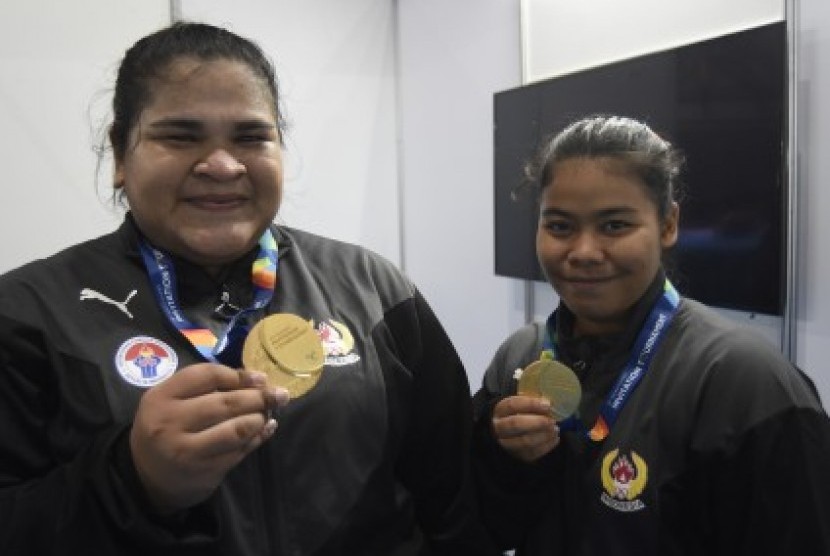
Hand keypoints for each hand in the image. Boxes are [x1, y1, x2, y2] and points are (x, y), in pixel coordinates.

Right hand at [129, 363, 288, 512]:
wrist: (146, 479)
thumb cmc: (165, 428)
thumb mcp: (171, 401)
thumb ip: (205, 386)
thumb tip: (256, 379)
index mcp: (161, 398)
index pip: (207, 375)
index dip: (238, 375)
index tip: (259, 378)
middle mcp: (170, 423)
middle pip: (226, 403)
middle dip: (259, 397)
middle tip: (279, 394)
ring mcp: (188, 451)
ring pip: (237, 429)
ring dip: (259, 418)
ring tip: (268, 413)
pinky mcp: (205, 472)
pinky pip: (240, 451)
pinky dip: (258, 437)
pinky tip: (266, 428)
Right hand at [492, 395, 559, 462]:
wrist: (512, 432)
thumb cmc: (521, 413)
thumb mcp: (523, 404)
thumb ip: (533, 403)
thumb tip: (548, 404)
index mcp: (500, 410)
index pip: (512, 405)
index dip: (531, 404)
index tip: (547, 405)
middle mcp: (499, 428)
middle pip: (516, 424)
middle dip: (537, 422)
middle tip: (551, 420)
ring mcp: (507, 444)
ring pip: (525, 441)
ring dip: (544, 435)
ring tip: (555, 428)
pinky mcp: (518, 456)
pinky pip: (533, 453)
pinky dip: (547, 445)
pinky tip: (554, 437)